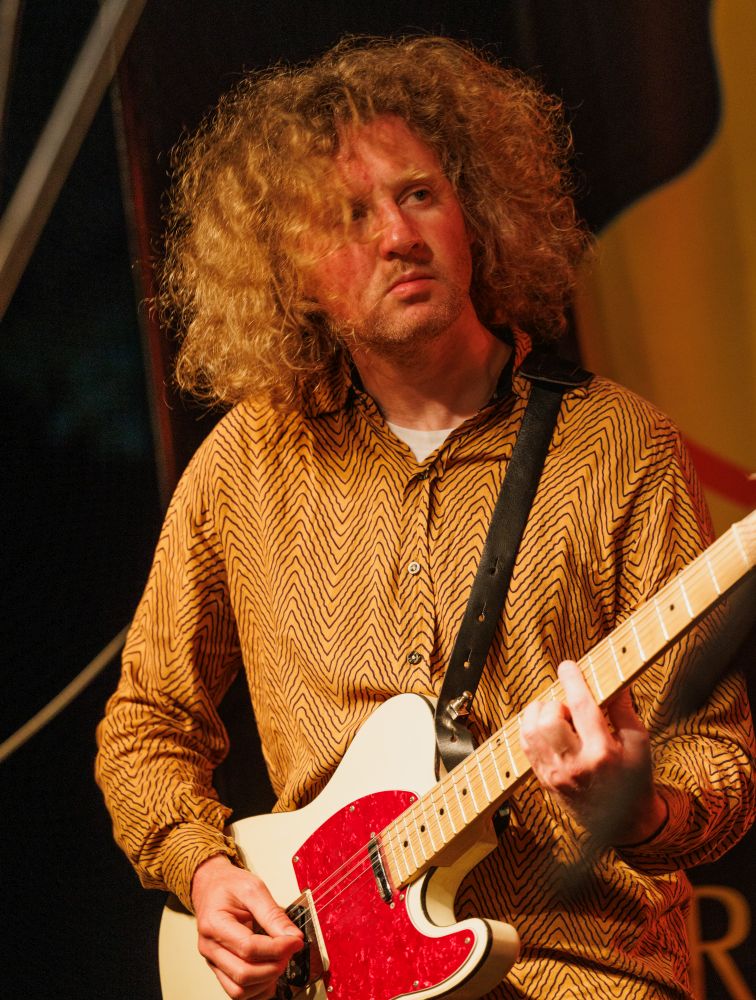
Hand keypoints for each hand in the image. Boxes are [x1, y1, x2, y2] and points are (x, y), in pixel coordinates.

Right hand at [191, 854, 303, 999]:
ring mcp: (213, 961)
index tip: (295, 941)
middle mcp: (210, 947)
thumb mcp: (253, 888)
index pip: (248, 948)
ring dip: (265, 981)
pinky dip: (257, 989)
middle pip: (243, 974)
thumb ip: (273, 914)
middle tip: (289, 951)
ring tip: (280, 961)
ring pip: (239, 990)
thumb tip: (293, 936)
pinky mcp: (220, 968)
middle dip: (273, 967)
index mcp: (214, 924)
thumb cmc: (228, 886)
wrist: (211, 886)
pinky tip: (270, 974)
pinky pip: (237, 991)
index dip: (277, 948)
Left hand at [519, 661, 667, 844]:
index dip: (573, 681)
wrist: (624, 824)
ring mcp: (555, 774)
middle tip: (570, 708)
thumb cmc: (634, 781)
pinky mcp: (543, 780)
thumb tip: (616, 682)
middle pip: (549, 718)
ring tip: (559, 718)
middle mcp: (574, 765)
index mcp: (602, 754)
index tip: (568, 666)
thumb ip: (624, 711)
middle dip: (557, 703)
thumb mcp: (639, 745)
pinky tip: (548, 729)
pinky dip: (532, 729)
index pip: (581, 708)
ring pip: (530, 731)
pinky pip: (526, 745)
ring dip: (540, 714)